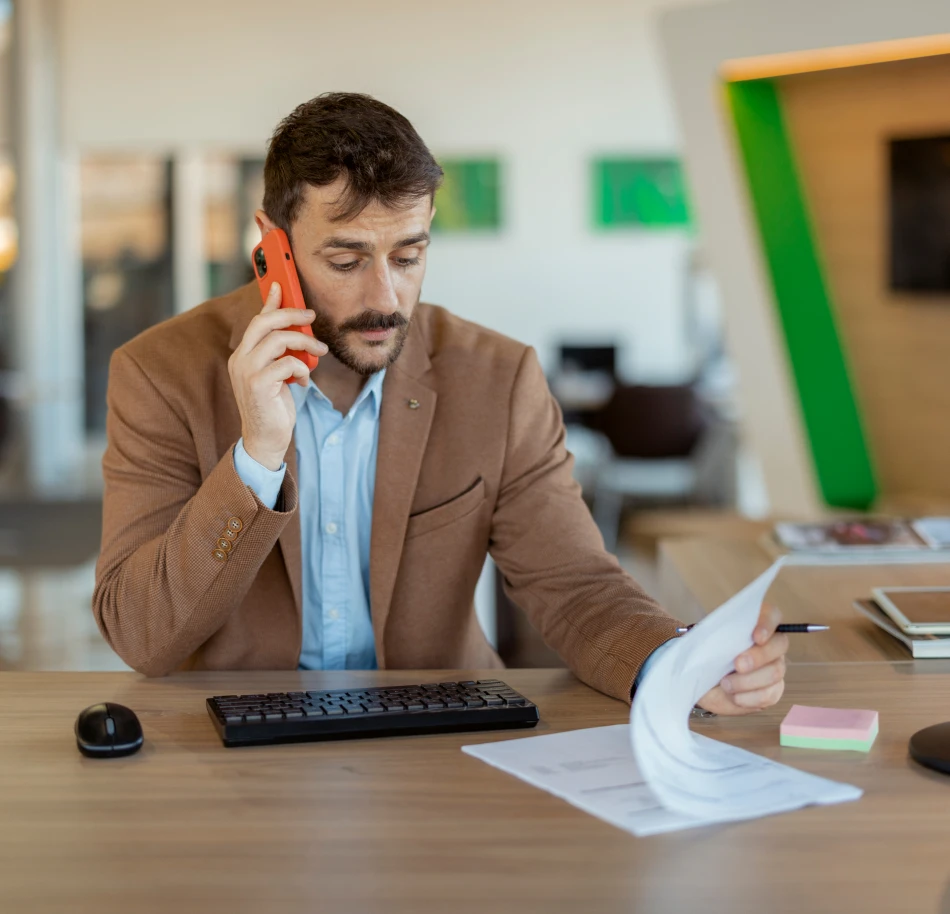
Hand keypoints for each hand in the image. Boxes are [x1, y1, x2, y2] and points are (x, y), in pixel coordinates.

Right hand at [227, 282, 326, 469]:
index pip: (257, 320)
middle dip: (291, 314)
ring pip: (277, 339)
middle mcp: (239, 360)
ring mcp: (246, 371)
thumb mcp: (278, 373)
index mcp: (242, 355)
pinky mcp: (258, 384)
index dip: (270, 301)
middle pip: (264, 322)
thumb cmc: (274, 406)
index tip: (282, 285)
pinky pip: (287, 363)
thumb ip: (282, 352)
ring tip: (319, 352)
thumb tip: (297, 329)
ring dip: (304, 343)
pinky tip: (303, 381)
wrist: (266, 439)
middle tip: (312, 316)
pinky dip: (302, 369)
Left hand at [696, 604, 787, 715]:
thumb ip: (714, 636)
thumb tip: (718, 639)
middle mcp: (769, 644)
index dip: (767, 624)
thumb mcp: (704, 643)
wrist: (702, 683)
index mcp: (753, 624)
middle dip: (758, 656)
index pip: (771, 614)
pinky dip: (749, 698)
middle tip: (738, 665)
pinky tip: (734, 696)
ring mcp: (774, 667)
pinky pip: (770, 695)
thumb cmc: (705, 657)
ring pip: (775, 672)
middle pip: (779, 645)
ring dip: (748, 681)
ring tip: (726, 684)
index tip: (756, 637)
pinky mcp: (773, 690)